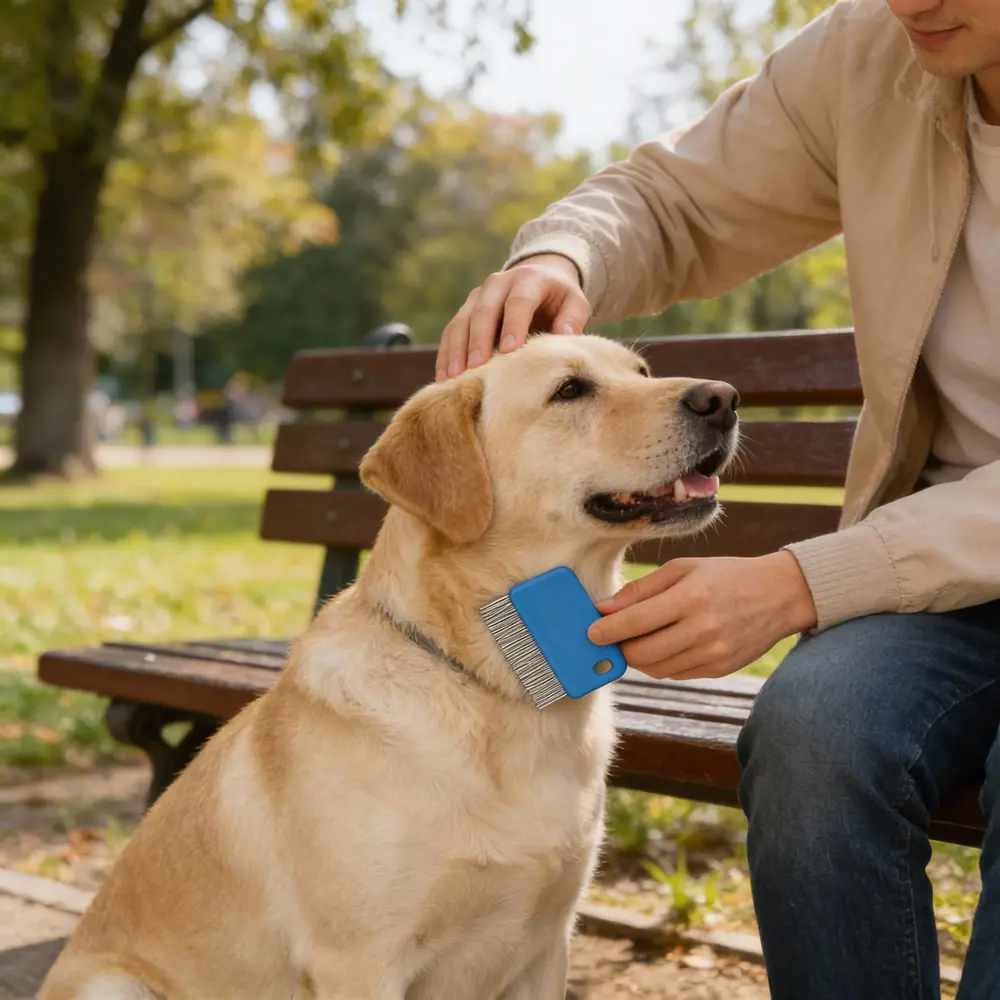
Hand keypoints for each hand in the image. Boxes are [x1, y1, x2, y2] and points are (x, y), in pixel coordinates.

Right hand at [435, 254, 590, 380]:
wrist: (539, 278)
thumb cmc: (559, 299)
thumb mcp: (575, 303)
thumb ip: (573, 319)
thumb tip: (565, 337)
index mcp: (528, 279)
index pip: (518, 301)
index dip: (513, 324)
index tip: (510, 349)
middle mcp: (498, 284)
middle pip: (484, 311)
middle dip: (479, 339)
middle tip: (476, 367)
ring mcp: (477, 297)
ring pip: (461, 322)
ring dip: (456, 350)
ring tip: (454, 377)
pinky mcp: (465, 311)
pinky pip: (450, 333)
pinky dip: (446, 355)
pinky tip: (444, 378)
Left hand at [587, 552, 817, 679]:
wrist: (779, 595)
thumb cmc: (725, 575)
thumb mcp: (683, 569)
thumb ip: (642, 589)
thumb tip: (604, 609)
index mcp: (691, 598)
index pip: (636, 622)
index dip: (607, 630)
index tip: (590, 632)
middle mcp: (702, 630)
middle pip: (641, 652)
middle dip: (619, 648)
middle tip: (610, 637)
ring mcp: (713, 654)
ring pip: (655, 668)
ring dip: (638, 657)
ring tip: (635, 640)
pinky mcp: (719, 669)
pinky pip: (675, 674)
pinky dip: (661, 664)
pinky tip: (663, 646)